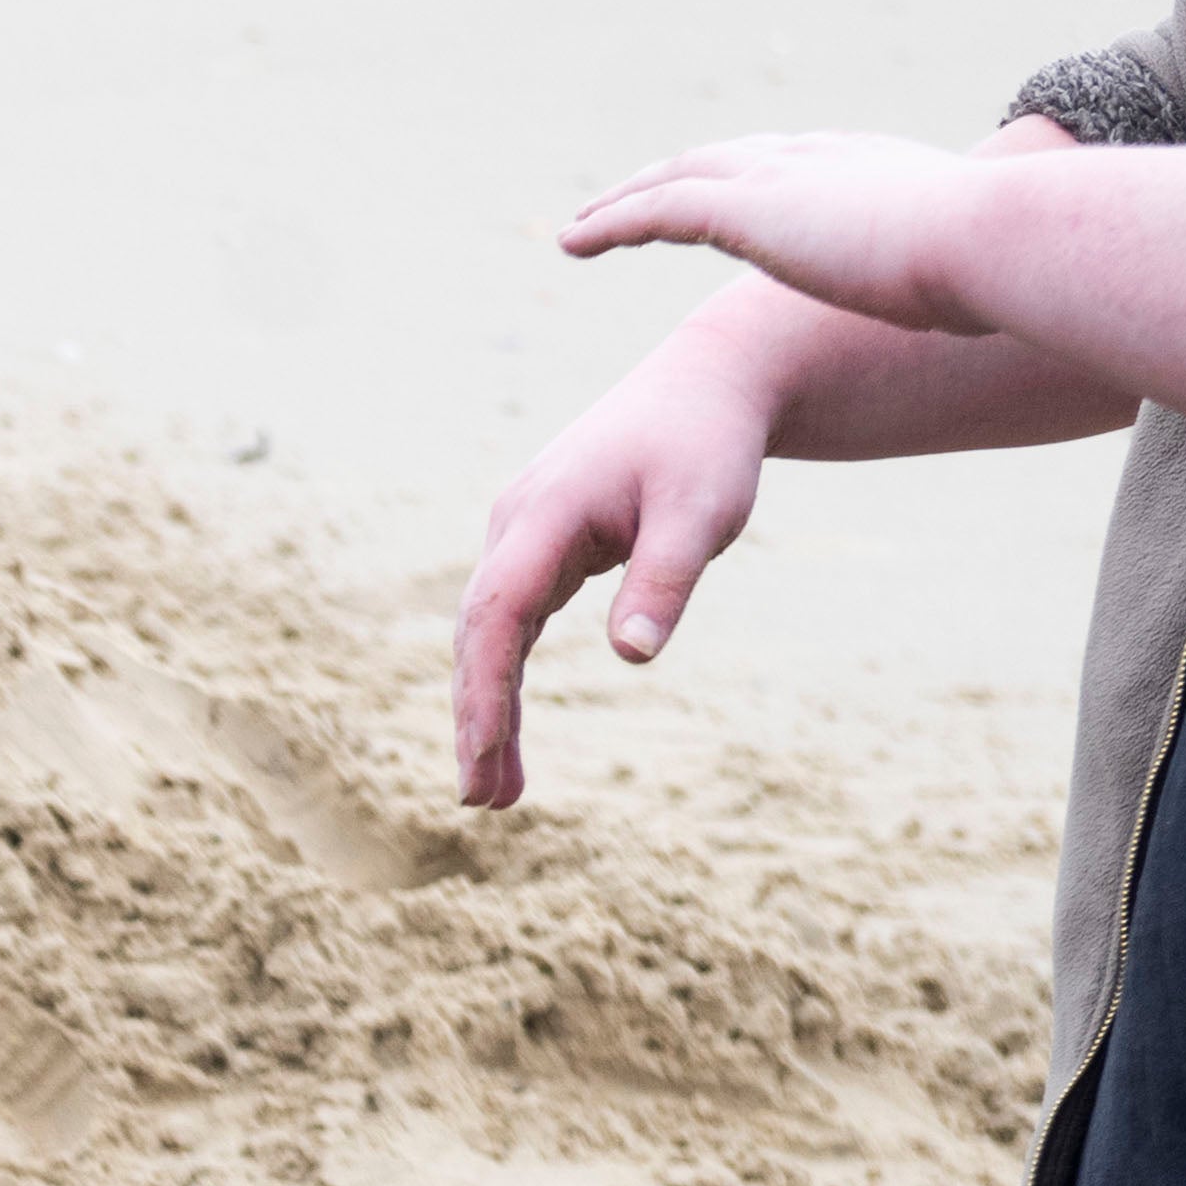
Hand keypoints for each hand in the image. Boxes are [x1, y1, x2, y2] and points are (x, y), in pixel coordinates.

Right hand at [454, 302, 799, 804]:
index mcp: (545, 513)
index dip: (486, 688)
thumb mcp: (703, 510)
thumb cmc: (710, 444)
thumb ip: (666, 579)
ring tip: (497, 795)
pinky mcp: (540, 548)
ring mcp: (521, 536)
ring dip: (486, 712)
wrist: (709, 383)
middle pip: (477, 635)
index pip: (497, 613)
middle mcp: (516, 525)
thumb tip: (632, 655)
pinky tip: (509, 735)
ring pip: (486, 637)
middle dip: (475, 719)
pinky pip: (509, 627)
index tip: (483, 755)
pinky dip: (505, 682)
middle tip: (483, 802)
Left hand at [561, 131, 1027, 337]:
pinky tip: (573, 241)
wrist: (988, 243)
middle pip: (721, 160)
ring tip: (579, 227)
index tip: (713, 198)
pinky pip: (658, 209)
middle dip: (670, 179)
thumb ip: (948, 285)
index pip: (788, 166)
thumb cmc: (995, 271)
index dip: (741, 181)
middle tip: (625, 203)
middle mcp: (817, 158)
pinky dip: (612, 223)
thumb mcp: (968, 275)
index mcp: (866, 167)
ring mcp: (781, 178)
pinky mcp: (749, 209)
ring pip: (676, 178)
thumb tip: (967, 315)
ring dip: (623, 200)